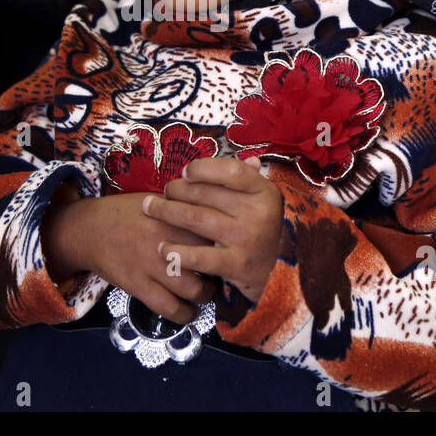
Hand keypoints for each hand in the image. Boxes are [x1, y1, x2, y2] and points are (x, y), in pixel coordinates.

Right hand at [42, 189, 215, 324]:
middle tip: (220, 272)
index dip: (224, 242)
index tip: (228, 247)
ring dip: (205, 295)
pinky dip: (184, 314)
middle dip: (220, 270)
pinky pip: (168, 307)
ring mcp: (151, 265)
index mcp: (173, 216)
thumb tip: (215, 217)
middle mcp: (165, 240)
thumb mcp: (157, 200)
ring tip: (206, 292)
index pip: (213, 231)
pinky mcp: (137, 285)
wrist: (89, 228)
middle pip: (209, 260)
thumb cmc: (126, 213)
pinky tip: (189, 312)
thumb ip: (183, 209)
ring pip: (194, 289)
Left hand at [144, 157, 284, 303]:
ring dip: (167, 212)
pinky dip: (177, 252)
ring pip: (196, 219)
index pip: (230, 171)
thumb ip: (254, 183)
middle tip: (164, 191)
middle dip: (177, 190)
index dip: (203, 168)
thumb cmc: (268, 233)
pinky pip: (199, 256)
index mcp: (264, 193)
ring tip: (150, 209)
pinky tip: (162, 248)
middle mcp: (258, 213)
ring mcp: (247, 239)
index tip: (186, 172)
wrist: (285, 276)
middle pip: (206, 194)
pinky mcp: (236, 266)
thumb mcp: (267, 204)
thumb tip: (251, 159)